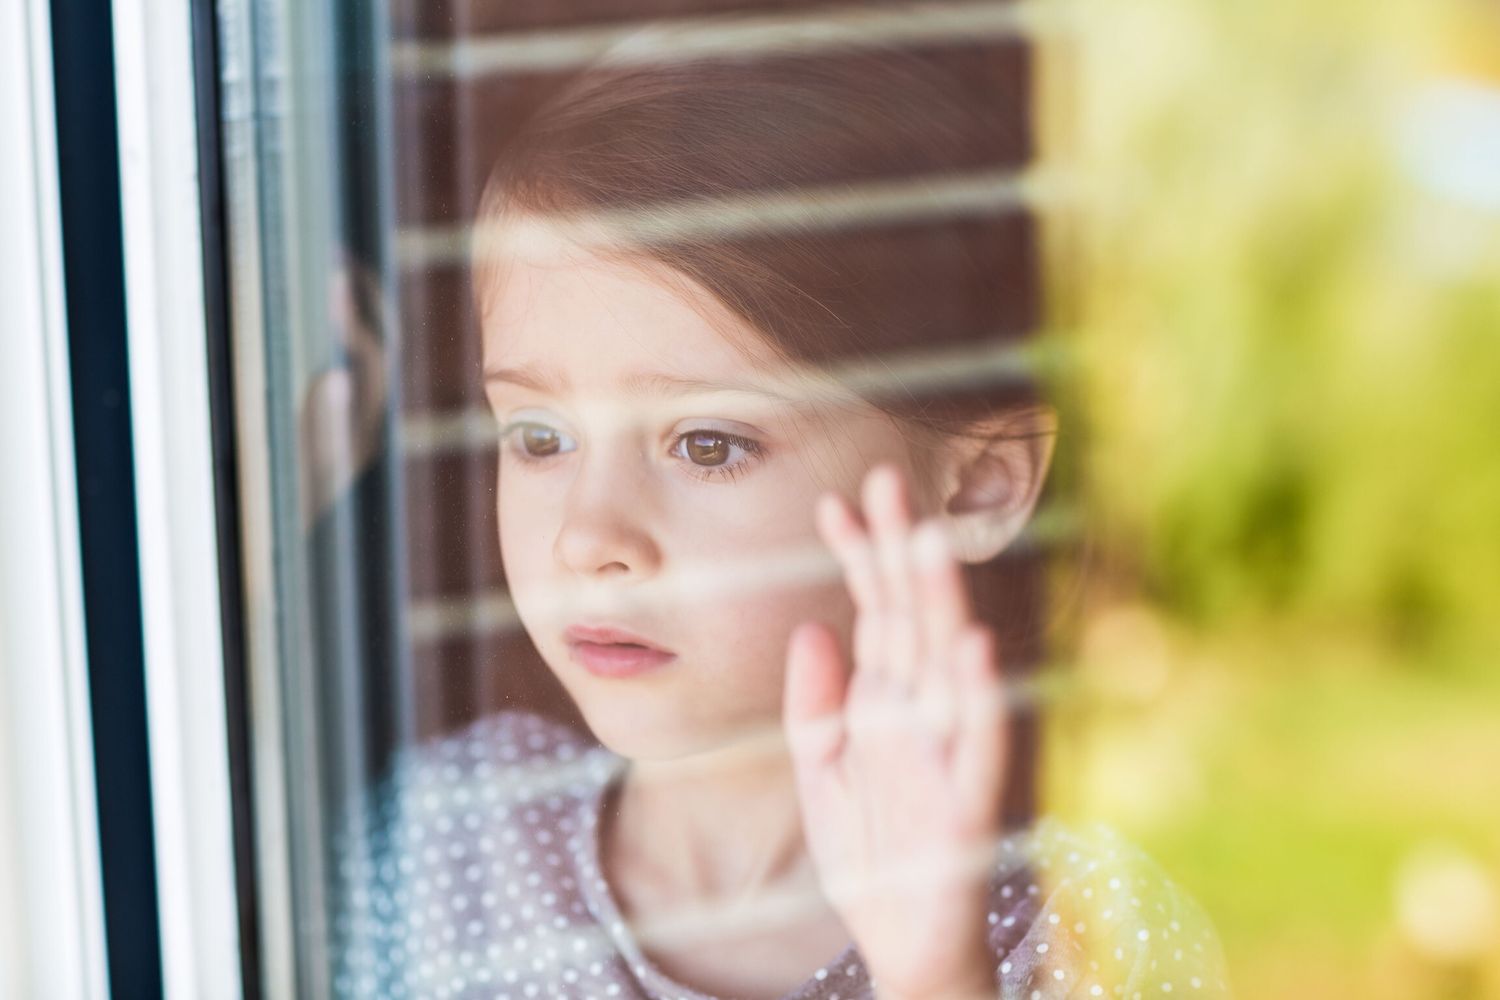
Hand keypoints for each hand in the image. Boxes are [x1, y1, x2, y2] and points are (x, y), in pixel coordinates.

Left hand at [783, 464, 1008, 998]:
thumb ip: (813, 701)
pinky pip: (973, 739)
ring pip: (945, 662)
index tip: (834, 501)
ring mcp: (943, 750)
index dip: (858, 557)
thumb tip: (812, 625)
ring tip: (930, 540)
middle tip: (888, 482)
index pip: (873, 611)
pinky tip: (970, 644)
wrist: (901, 940)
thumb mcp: (821, 771)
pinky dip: (974, 693)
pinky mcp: (965, 799)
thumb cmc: (872, 852)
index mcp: (882, 701)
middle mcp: (917, 711)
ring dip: (941, 601)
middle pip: (909, 616)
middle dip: (899, 551)